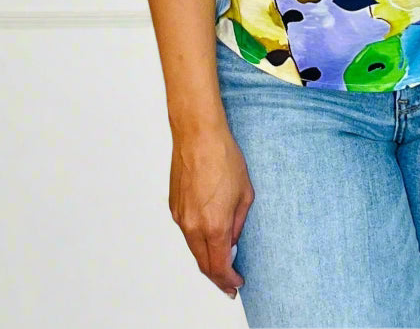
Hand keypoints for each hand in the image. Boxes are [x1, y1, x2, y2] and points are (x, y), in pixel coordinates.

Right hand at [169, 124, 253, 299]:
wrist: (198, 135)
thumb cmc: (224, 157)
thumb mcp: (245, 193)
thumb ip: (239, 223)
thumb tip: (232, 240)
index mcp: (213, 225)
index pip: (219, 267)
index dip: (229, 280)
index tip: (237, 284)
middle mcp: (193, 226)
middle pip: (203, 264)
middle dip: (217, 277)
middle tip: (229, 282)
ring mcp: (180, 217)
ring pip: (194, 248)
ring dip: (207, 258)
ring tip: (223, 260)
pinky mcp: (174, 207)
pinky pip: (187, 231)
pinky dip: (198, 240)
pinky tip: (209, 235)